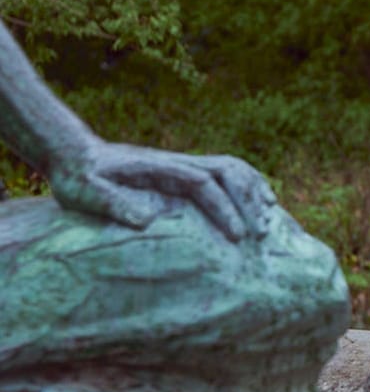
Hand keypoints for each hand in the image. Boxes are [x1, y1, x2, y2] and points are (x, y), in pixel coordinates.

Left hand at [48, 141, 276, 240]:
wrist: (75, 155)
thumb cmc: (79, 177)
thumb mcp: (86, 192)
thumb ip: (112, 203)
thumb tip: (144, 221)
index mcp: (162, 167)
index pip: (205, 183)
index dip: (225, 208)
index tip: (238, 236)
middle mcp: (179, 162)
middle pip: (229, 171)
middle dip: (250, 200)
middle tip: (261, 233)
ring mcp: (185, 164)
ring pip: (233, 168)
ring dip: (255, 190)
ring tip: (270, 218)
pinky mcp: (185, 171)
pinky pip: (227, 173)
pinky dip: (249, 186)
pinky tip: (259, 204)